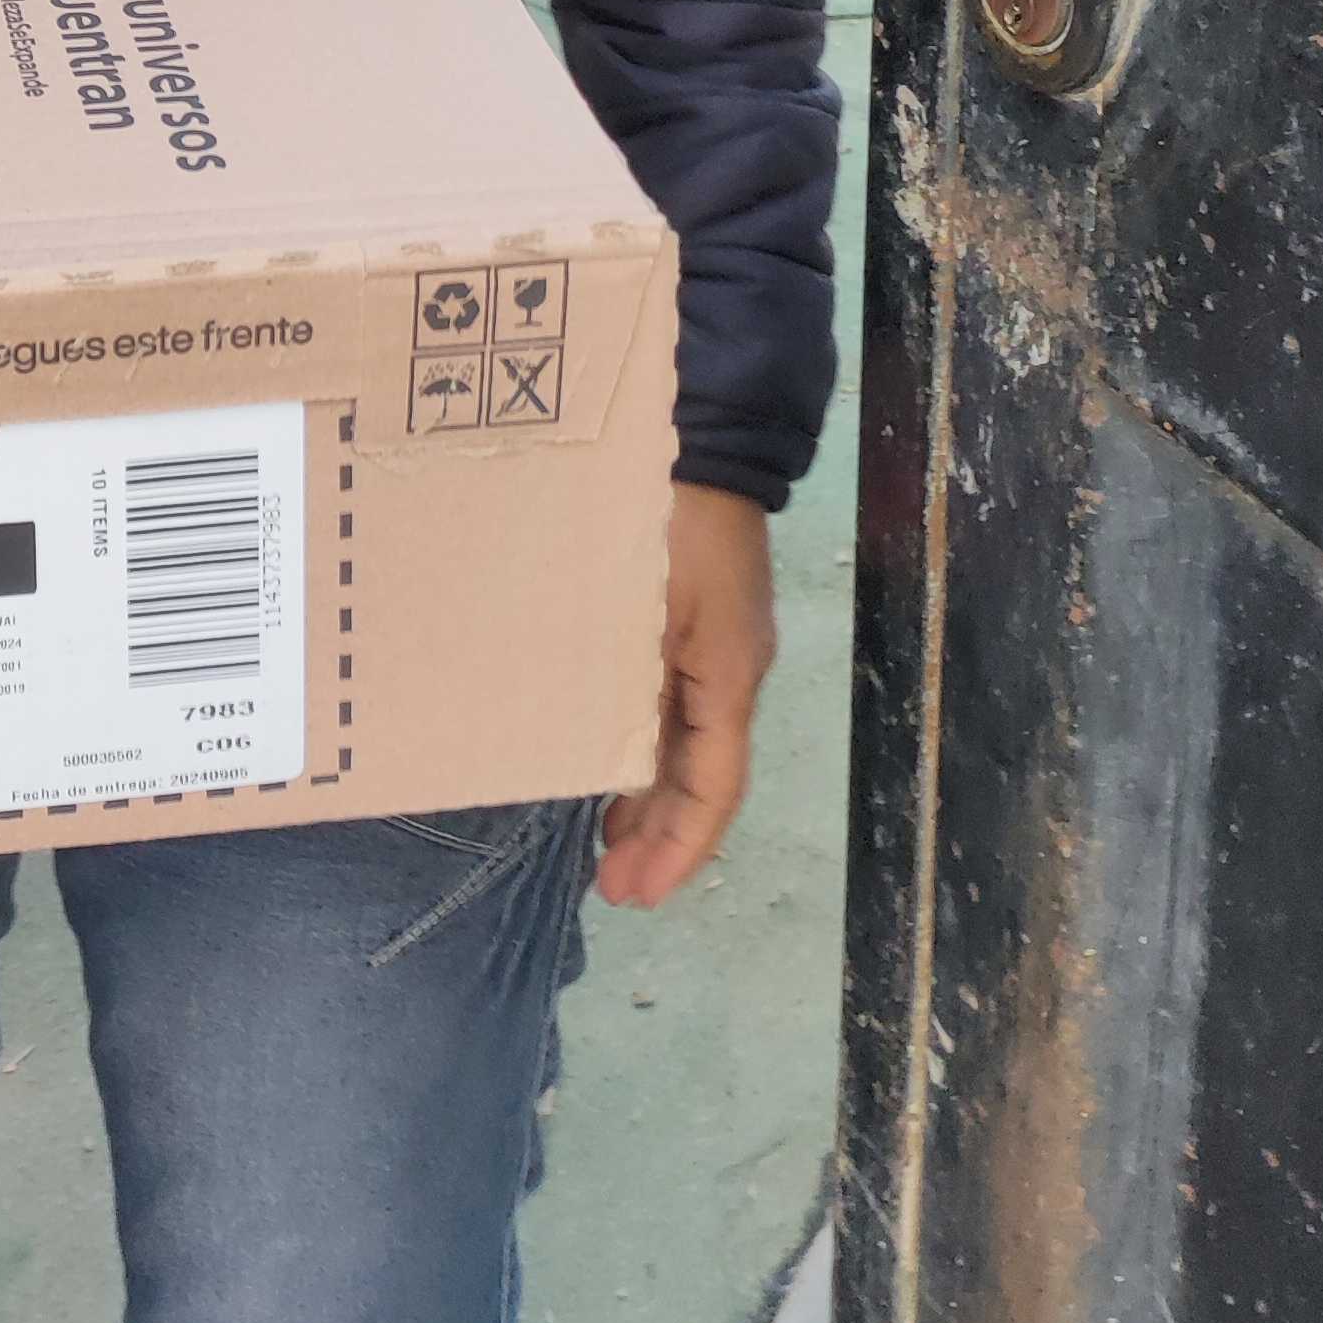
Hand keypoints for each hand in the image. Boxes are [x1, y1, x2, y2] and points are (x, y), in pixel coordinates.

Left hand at [596, 485, 777, 910]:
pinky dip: (647, 750)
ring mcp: (713, 649)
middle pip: (703, 778)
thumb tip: (593, 750)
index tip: (639, 891)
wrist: (707, 431)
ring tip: (608, 850)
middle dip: (662, 839)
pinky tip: (612, 767)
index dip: (680, 846)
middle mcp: (729, 671)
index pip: (713, 785)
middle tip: (612, 889)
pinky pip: (673, 709)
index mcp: (726, 672)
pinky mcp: (690, 625)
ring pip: (687, 748)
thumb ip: (621, 673)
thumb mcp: (638, 595)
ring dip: (652, 801)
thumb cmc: (665, 510)